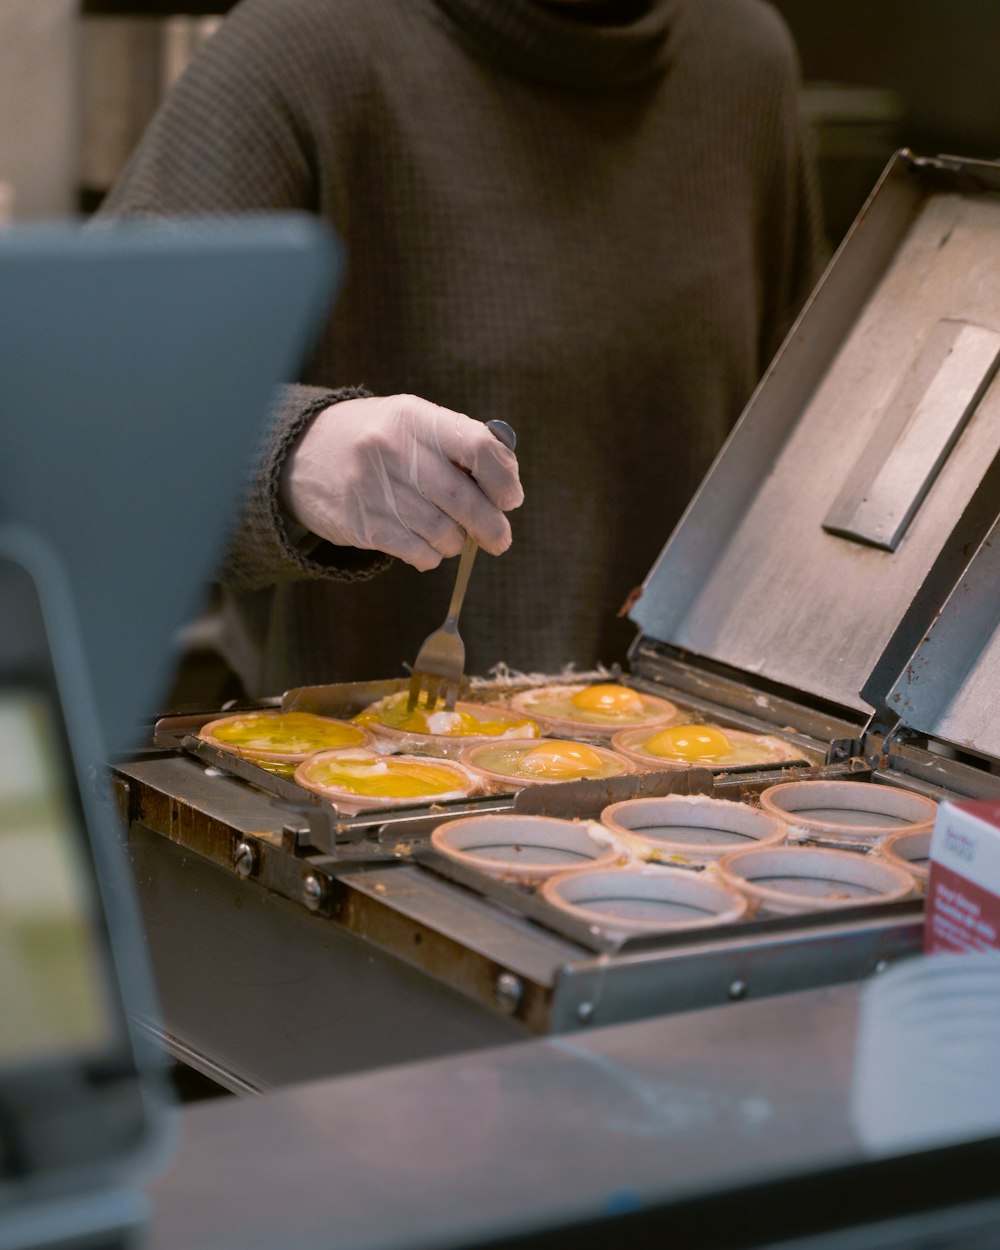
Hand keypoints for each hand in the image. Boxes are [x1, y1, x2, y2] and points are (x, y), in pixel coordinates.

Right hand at [279, 394, 523, 570]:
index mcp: (416, 418)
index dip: (504, 479)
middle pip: (463, 500)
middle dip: (491, 527)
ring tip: (452, 537)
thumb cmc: (377, 441)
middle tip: (499, 540)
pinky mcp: (361, 523)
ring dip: (456, 542)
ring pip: (442, 532)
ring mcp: (374, 488)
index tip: (510, 499)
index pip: (479, 447)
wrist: (302, 454)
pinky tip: (426, 547)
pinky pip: (416, 551)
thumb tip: (507, 486)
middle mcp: (395, 450)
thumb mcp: (412, 423)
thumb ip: (459, 446)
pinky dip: (431, 556)